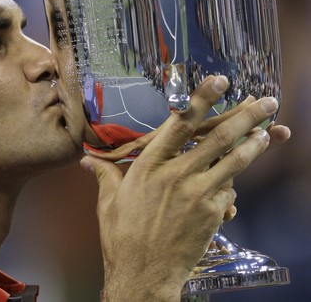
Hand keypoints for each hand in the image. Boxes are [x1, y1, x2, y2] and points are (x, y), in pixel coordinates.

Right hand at [80, 75, 289, 301]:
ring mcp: (198, 194)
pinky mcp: (212, 213)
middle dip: (246, 116)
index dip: (201, 100)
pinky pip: (228, 190)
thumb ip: (103, 174)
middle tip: (266, 101)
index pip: (180, 124)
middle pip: (218, 138)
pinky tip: (232, 183)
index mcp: (149, 165)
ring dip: (254, 145)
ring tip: (269, 132)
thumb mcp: (108, 200)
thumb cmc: (122, 236)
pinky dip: (231, 184)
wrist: (143, 274)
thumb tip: (85, 160)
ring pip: (234, 162)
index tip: (219, 82)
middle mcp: (176, 174)